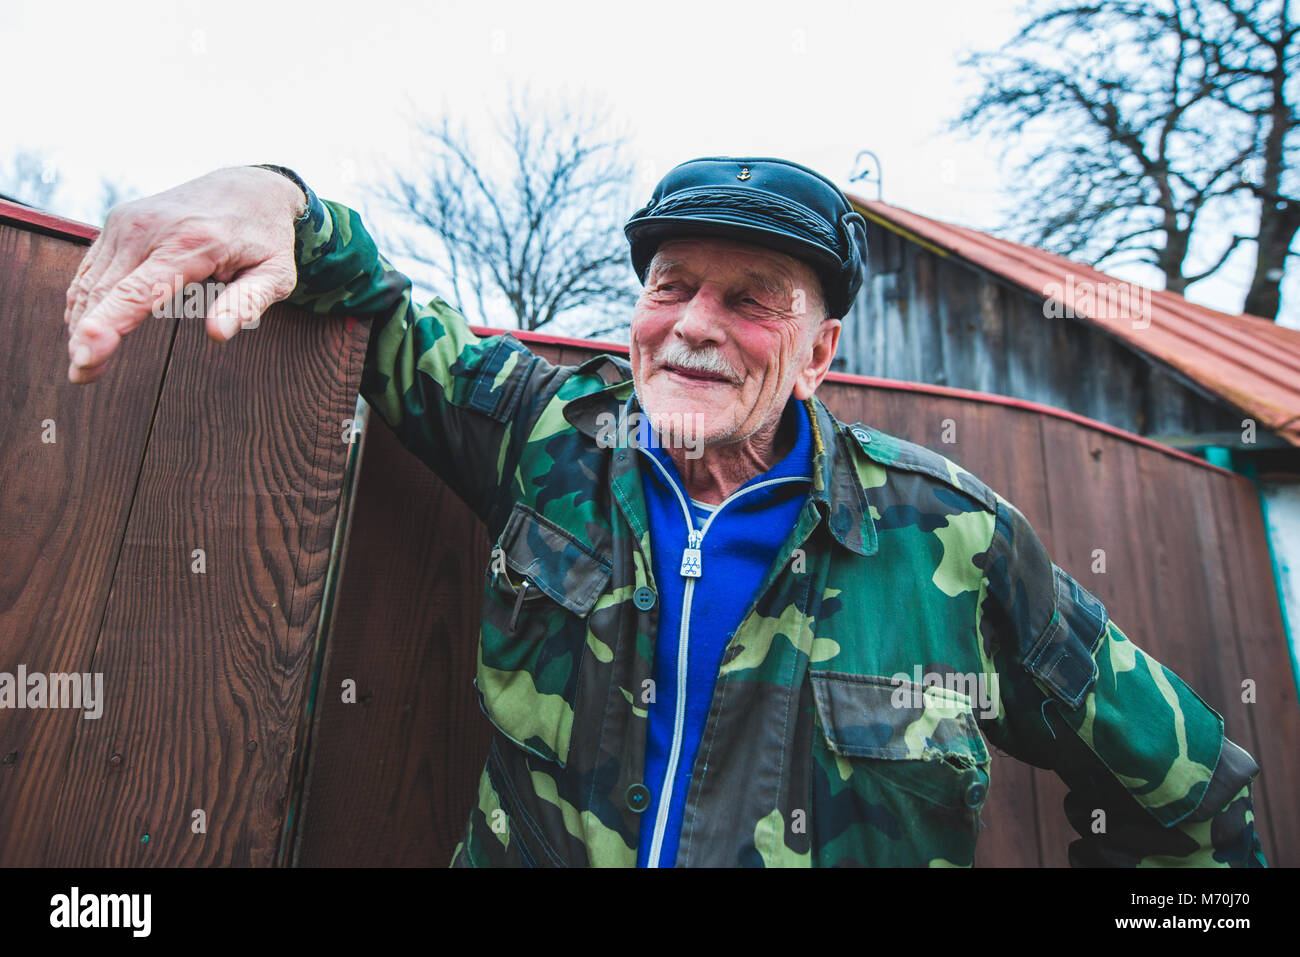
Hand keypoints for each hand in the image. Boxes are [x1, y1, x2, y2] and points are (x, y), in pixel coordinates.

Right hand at [63, 166, 305, 382]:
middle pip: (105, 291)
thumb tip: (218, 335)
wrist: (248, 186)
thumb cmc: (266, 238)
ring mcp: (129, 221)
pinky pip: (91, 267)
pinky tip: (85, 327)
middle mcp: (150, 227)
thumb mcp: (275, 274)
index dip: (108, 327)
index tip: (85, 357)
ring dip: (81, 323)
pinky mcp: (119, 221)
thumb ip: (248, 303)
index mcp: (190, 243)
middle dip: (87, 337)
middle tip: (81, 376)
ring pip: (91, 281)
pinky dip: (84, 300)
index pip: (137, 291)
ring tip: (83, 363)